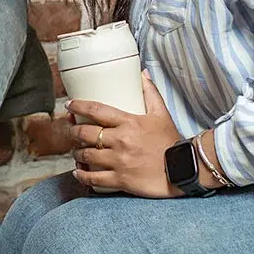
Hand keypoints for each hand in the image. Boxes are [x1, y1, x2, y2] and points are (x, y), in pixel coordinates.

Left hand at [66, 73, 184, 197]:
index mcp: (128, 122)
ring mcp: (119, 161)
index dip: (78, 106)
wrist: (184, 169)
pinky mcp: (120, 179)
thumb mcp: (162, 114)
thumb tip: (142, 74)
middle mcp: (120, 140)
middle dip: (74, 131)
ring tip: (76, 152)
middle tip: (72, 131)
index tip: (69, 105)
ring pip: (86, 155)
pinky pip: (94, 178)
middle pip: (86, 133)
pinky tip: (78, 173)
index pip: (96, 110)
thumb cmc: (171, 142)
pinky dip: (82, 176)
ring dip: (77, 153)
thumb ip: (150, 93)